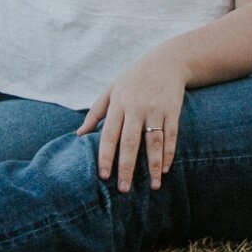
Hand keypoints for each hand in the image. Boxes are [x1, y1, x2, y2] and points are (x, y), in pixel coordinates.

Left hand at [77, 52, 188, 192]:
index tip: (103, 176)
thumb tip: (78, 136)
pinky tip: (165, 169)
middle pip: (130, 142)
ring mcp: (156, 109)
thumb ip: (95, 113)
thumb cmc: (133, 79)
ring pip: (154, 142)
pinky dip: (169, 154)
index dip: (106, 156)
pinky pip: (171, 136)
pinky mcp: (173, 111)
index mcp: (118, 103)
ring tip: (153, 186)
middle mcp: (136, 107)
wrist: (166, 61)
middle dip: (127, 167)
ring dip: (154, 166)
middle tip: (124, 189)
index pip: (109, 134)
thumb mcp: (111, 90)